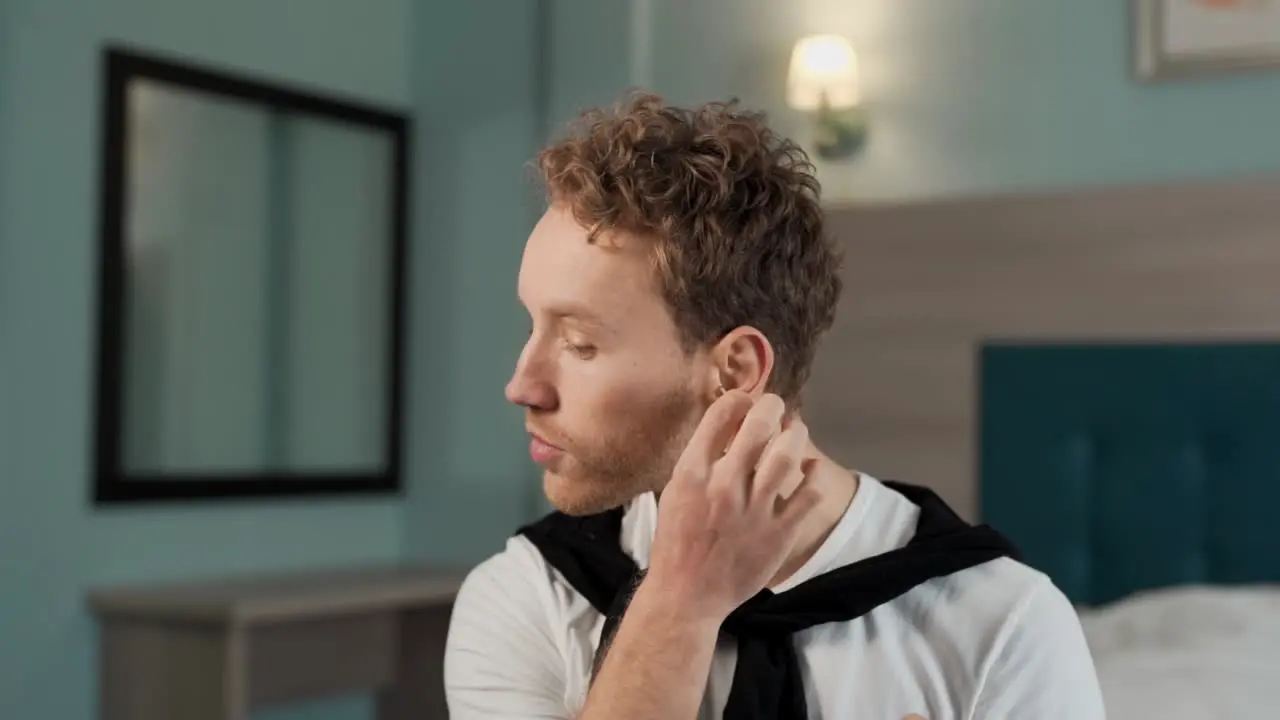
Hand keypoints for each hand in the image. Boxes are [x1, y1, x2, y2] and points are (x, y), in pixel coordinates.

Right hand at [645, 391, 820, 620]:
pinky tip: (810, 470)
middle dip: (772, 406)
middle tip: (776, 407)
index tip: (745, 401)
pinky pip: (809, 494)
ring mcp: (754, 510)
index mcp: (692, 474)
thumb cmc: (677, 542)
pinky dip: (813, 475)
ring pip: (788, 454)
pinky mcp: (779, 533)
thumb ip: (700, 461)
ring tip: (795, 431)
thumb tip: (729, 428)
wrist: (687, 595)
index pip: (720, 414)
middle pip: (759, 425)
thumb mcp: (675, 493)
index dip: (739, 399)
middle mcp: (724, 486)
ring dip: (796, 434)